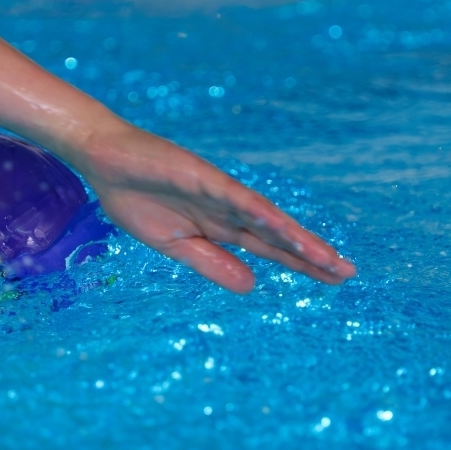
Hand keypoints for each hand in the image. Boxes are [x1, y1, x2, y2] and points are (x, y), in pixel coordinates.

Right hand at [73, 123, 356, 293]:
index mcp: (221, 226)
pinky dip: (260, 214)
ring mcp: (219, 191)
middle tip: (347, 273)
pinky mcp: (203, 177)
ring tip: (325, 257)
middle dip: (310, 254)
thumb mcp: (175, 245)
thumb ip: (211, 264)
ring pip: (265, 219)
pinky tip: (282, 228)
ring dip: (294, 238)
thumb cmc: (136, 198)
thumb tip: (251, 287)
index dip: (301, 263)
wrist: (104, 162)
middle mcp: (229, 209)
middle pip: (277, 236)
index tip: (333, 279)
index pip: (271, 248)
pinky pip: (236, 198)